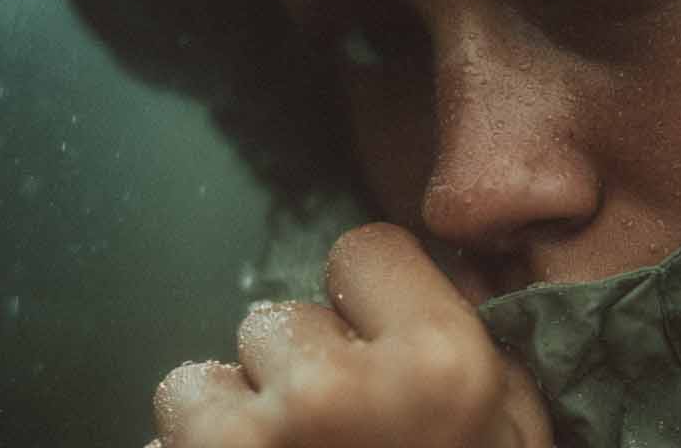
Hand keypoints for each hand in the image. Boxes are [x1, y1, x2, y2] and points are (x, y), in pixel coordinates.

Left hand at [148, 224, 551, 447]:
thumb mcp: (515, 428)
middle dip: (296, 370)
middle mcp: (333, 394)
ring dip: (232, 421)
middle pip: (278, 320)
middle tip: (338, 438)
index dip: (371, 303)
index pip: (361, 252)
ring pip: (199, 379)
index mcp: (436, 368)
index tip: (382, 350)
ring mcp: (248, 444)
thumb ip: (477, 344)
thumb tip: (452, 265)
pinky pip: (165, 443)